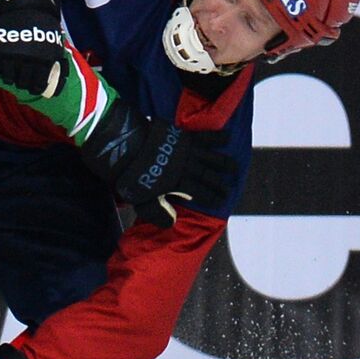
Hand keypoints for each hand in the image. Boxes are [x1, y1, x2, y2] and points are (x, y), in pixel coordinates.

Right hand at [0, 0, 67, 96]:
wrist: (25, 5)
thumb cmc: (42, 24)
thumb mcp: (54, 42)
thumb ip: (56, 61)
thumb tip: (59, 81)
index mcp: (44, 60)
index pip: (39, 85)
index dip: (36, 88)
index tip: (33, 87)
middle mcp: (28, 61)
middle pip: (23, 83)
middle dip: (22, 83)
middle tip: (21, 79)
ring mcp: (12, 56)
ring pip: (8, 79)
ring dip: (9, 78)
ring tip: (10, 73)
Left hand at [79, 101, 235, 227]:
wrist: (124, 146)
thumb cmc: (130, 175)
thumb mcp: (141, 200)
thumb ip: (158, 213)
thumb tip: (172, 223)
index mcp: (178, 184)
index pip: (200, 193)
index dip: (211, 199)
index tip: (220, 203)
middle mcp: (187, 168)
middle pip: (208, 177)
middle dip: (219, 184)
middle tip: (228, 190)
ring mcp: (186, 150)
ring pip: (211, 158)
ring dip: (224, 163)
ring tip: (235, 168)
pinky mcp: (182, 135)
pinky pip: (204, 136)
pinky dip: (216, 137)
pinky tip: (226, 137)